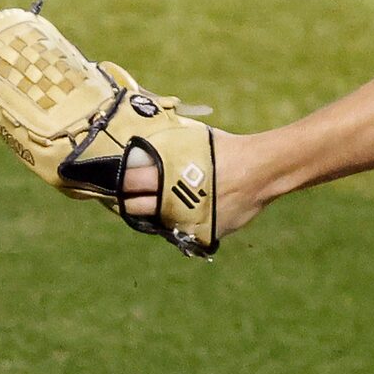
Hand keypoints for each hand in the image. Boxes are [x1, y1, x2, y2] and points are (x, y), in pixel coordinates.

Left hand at [118, 136, 272, 244]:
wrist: (260, 171)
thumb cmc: (225, 149)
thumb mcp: (191, 139)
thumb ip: (167, 146)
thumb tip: (145, 140)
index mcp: (165, 173)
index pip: (127, 181)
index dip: (118, 180)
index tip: (113, 178)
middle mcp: (170, 201)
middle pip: (134, 206)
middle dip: (126, 201)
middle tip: (124, 195)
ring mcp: (184, 220)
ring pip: (153, 222)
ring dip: (149, 214)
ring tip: (149, 204)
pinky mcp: (199, 233)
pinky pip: (178, 230)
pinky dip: (175, 222)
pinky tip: (176, 212)